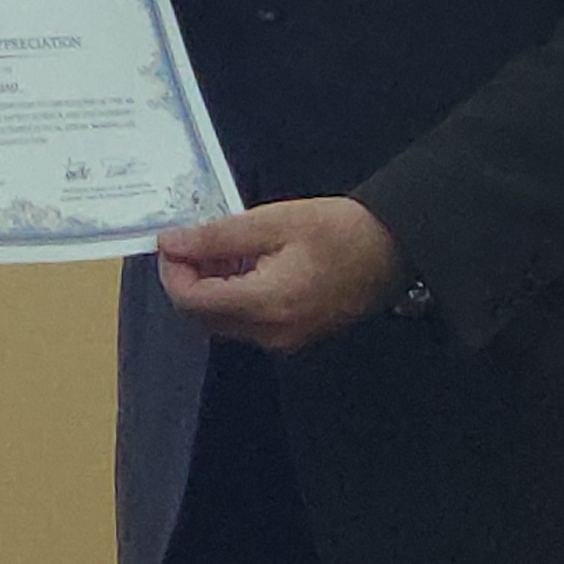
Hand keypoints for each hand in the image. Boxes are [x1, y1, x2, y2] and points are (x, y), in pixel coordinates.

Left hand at [157, 197, 404, 351]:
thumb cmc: (338, 230)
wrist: (394, 249)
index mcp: (265, 305)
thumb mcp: (273, 222)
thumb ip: (216, 237)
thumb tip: (169, 244)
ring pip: (221, 322)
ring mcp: (283, 342)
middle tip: (194, 241)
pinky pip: (246, 322)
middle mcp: (270, 334)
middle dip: (187, 279)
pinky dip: (231, 296)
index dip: (172, 271)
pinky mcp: (293, 337)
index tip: (172, 240)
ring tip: (218, 247)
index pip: (191, 301)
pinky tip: (243, 264)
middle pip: (201, 317)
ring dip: (208, 288)